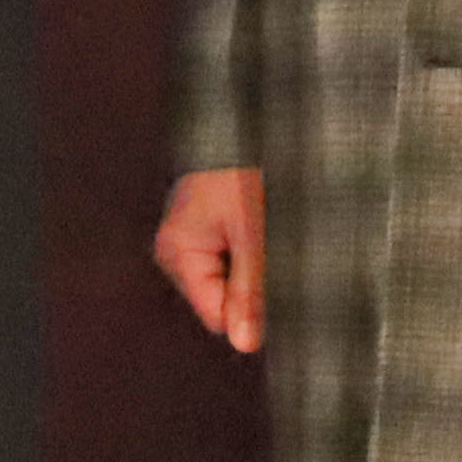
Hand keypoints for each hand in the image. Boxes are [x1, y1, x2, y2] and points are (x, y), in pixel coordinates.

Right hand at [154, 167, 267, 355]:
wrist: (260, 118)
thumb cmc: (248, 169)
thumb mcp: (255, 237)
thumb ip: (250, 293)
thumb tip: (243, 343)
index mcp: (178, 250)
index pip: (216, 316)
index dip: (252, 312)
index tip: (283, 293)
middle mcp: (182, 245)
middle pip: (225, 297)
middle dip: (258, 285)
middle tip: (280, 252)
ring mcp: (201, 232)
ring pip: (239, 276)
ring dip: (265, 265)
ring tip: (278, 232)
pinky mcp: (221, 220)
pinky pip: (243, 255)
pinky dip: (264, 248)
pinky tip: (273, 226)